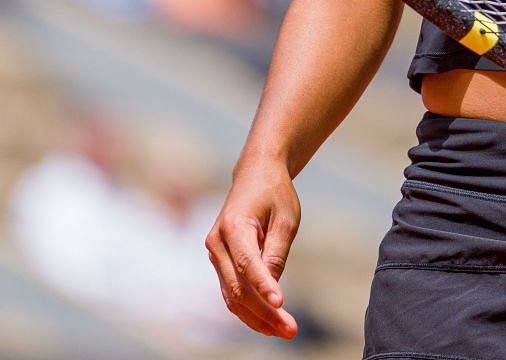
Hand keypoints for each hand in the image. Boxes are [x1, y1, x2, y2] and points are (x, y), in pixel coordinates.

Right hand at [205, 157, 301, 338]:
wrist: (255, 174)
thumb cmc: (274, 193)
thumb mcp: (286, 218)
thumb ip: (277, 253)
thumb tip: (273, 290)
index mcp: (233, 225)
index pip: (247, 263)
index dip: (263, 286)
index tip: (280, 304)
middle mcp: (216, 243)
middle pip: (238, 288)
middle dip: (263, 313)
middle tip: (291, 330)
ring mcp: (215, 255)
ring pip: (232, 296)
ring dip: (257, 318)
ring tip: (285, 331)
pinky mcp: (220, 263)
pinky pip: (232, 292)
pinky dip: (249, 309)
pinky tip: (270, 322)